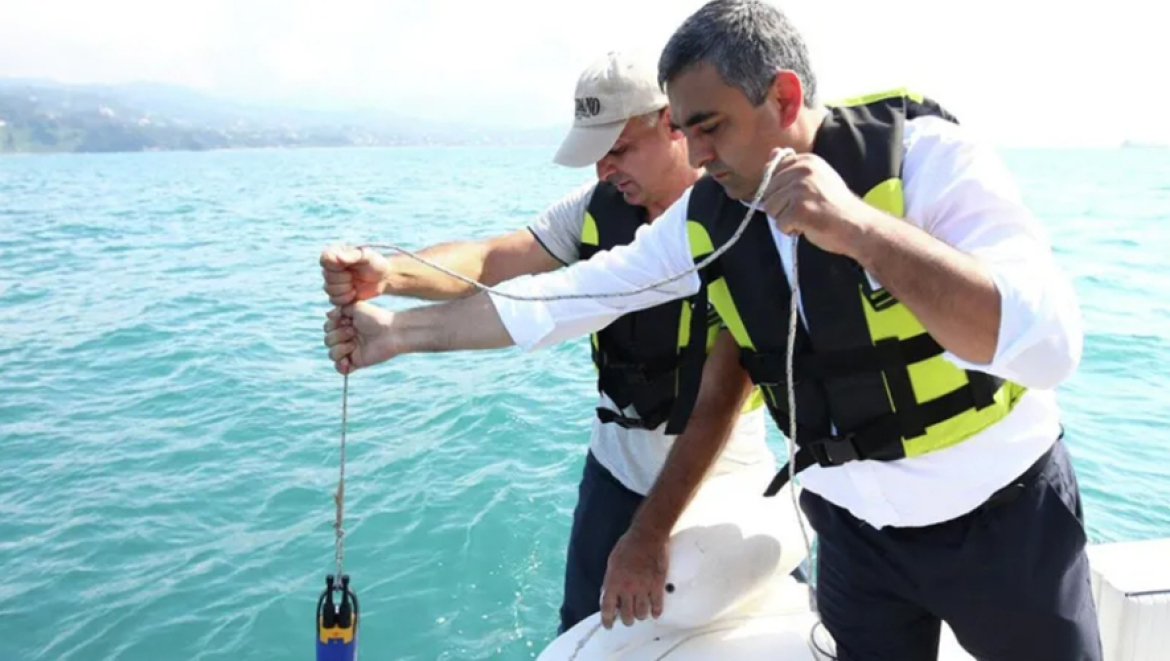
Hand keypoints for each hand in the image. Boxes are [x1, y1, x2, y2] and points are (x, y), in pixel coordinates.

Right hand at [320, 245, 390, 305]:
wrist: (383, 278)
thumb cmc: (375, 263)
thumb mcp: (367, 255)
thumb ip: (353, 255)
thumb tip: (338, 258)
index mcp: (335, 254)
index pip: (325, 259)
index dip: (334, 265)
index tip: (347, 266)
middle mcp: (331, 268)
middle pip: (327, 276)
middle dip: (343, 278)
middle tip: (354, 275)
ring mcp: (333, 282)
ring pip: (329, 290)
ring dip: (344, 289)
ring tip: (355, 285)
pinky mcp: (338, 295)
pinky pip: (333, 300)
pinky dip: (344, 299)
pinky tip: (354, 293)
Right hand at [322, 302, 398, 373]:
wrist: (391, 332)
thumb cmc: (376, 318)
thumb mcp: (356, 308)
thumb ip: (340, 310)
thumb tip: (327, 315)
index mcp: (345, 325)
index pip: (327, 328)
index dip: (333, 325)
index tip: (347, 321)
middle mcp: (346, 338)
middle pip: (328, 341)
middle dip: (337, 335)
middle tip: (353, 331)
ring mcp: (351, 351)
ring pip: (332, 355)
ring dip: (340, 348)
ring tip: (353, 344)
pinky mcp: (356, 362)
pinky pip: (340, 369)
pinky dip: (341, 366)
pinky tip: (347, 361)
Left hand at [599, 528, 668, 628]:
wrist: (647, 536)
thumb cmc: (627, 546)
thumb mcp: (612, 562)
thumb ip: (610, 580)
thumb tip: (607, 594)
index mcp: (613, 582)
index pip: (607, 608)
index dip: (607, 620)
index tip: (609, 625)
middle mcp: (627, 588)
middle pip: (627, 616)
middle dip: (627, 619)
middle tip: (628, 618)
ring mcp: (643, 588)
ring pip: (642, 614)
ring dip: (640, 616)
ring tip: (640, 612)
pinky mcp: (657, 585)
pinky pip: (657, 606)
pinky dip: (656, 612)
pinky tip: (654, 612)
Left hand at [760, 148, 875, 257]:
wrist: (858, 226)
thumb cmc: (835, 206)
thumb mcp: (816, 177)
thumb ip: (792, 166)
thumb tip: (772, 152)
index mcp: (806, 160)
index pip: (773, 172)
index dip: (782, 189)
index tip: (802, 195)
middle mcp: (803, 170)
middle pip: (768, 192)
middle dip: (782, 206)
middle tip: (806, 209)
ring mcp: (801, 189)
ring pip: (770, 209)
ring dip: (785, 219)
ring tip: (807, 217)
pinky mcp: (799, 209)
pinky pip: (779, 224)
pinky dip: (790, 230)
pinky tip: (808, 226)